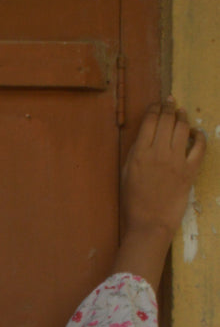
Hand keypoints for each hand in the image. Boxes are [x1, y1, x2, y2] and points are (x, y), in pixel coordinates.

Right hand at [122, 98, 206, 239]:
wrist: (149, 224)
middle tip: (170, 103)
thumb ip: (135, 152)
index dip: (155, 108)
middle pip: (167, 120)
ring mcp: (176, 160)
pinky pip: (199, 146)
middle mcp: (158, 152)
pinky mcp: (190, 170)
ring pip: (183, 128)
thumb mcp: (126, 174)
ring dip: (182, 117)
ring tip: (181, 113)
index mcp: (140, 153)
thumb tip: (146, 135)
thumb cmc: (133, 202)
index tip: (157, 105)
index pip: (150, 120)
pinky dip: (199, 136)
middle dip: (169, 107)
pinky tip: (196, 133)